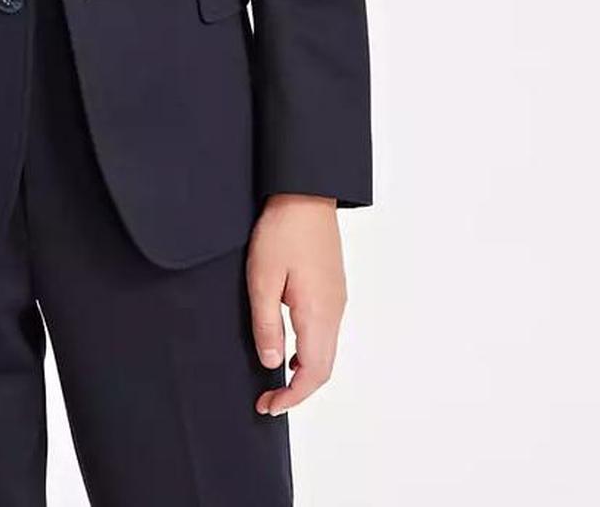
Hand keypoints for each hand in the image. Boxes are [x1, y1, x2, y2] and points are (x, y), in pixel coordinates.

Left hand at [246, 194, 346, 415]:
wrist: (305, 193)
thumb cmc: (282, 231)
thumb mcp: (263, 278)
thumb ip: (267, 324)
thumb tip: (273, 364)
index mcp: (319, 313)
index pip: (313, 372)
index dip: (292, 397)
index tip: (268, 406)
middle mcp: (334, 311)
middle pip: (324, 368)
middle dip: (298, 391)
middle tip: (268, 399)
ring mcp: (337, 299)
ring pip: (327, 351)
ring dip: (305, 372)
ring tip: (275, 378)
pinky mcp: (333, 288)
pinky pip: (326, 332)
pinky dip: (309, 351)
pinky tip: (289, 346)